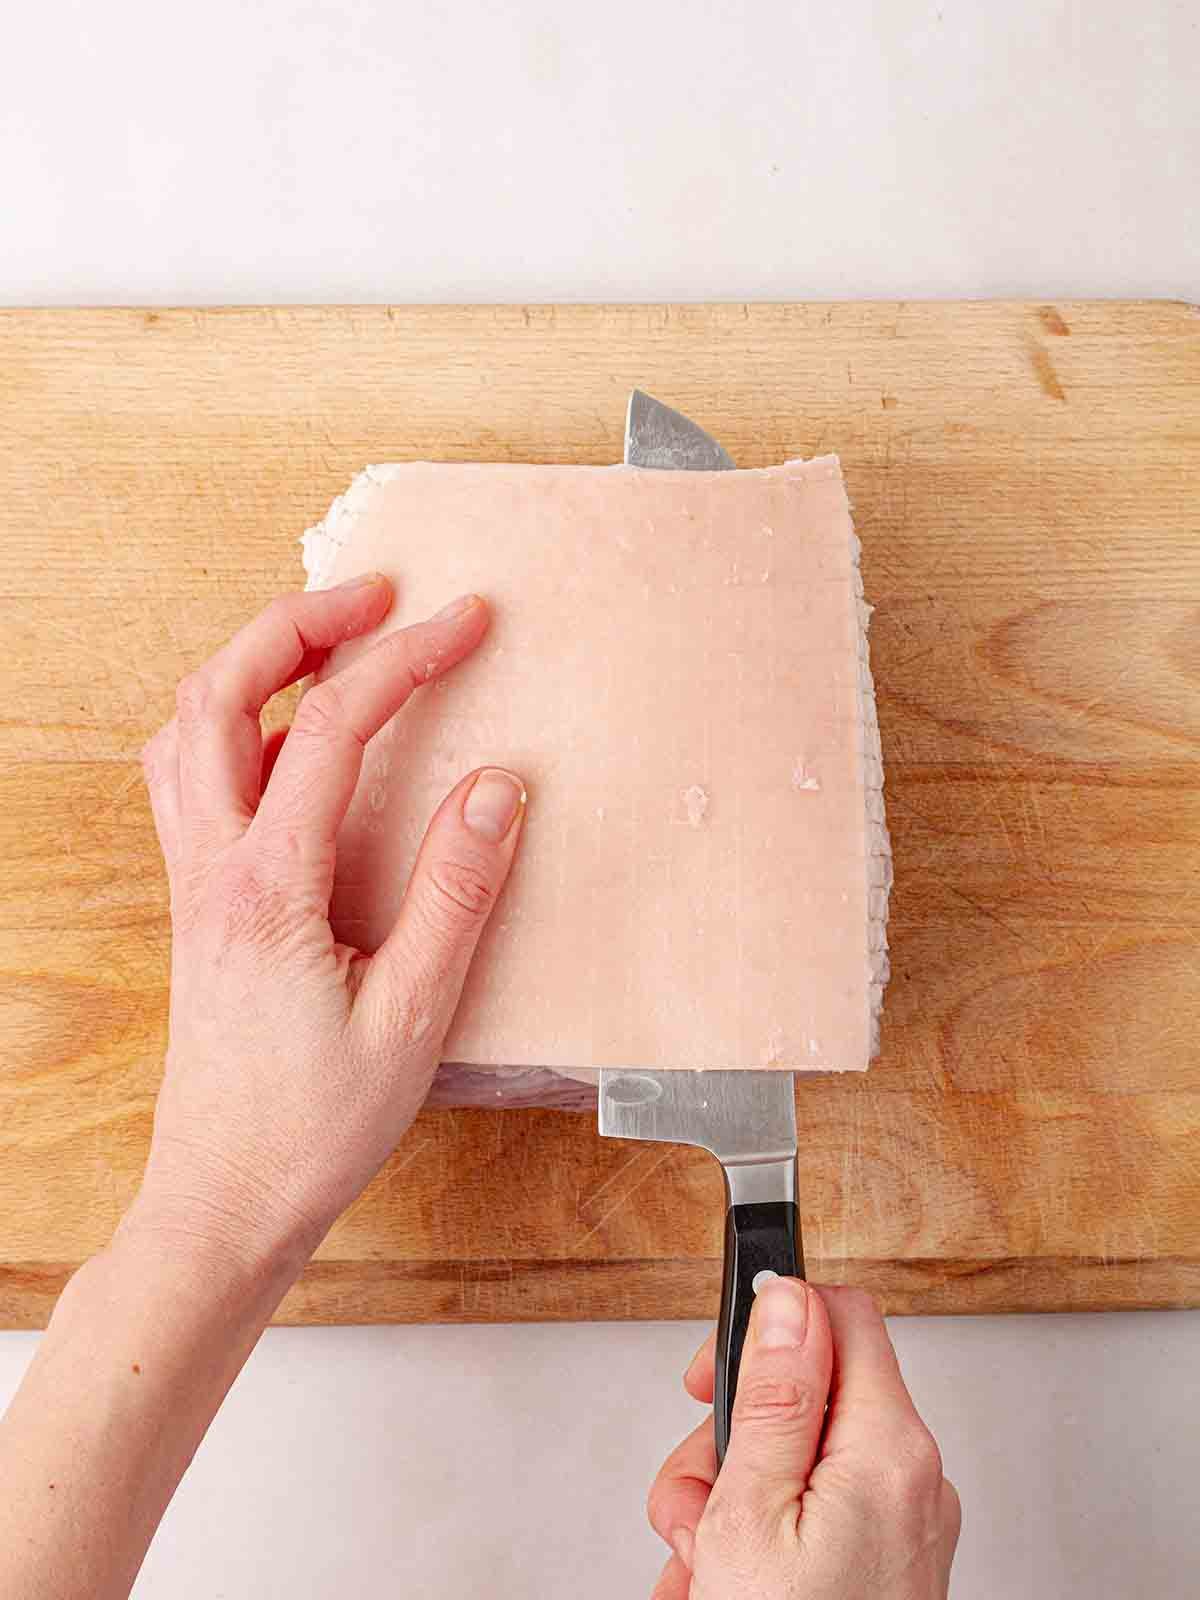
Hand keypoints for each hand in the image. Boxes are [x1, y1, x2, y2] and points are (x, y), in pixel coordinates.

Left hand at [132, 576, 524, 1279]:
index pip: (331, 728)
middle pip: (218, 694)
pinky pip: (192, 781)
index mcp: (269, 886)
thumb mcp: (412, 1016)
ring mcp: (195, 883)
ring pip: (187, 731)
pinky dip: (234, 729)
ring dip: (249, 665)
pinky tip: (290, 746)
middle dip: (295, 621)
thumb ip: (456, 893)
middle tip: (372, 594)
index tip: (465, 623)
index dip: (405, 659)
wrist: (226, 1199)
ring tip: (324, 642)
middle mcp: (214, 867)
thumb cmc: (313, 1124)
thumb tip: (498, 786)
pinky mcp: (200, 905)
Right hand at [647, 1281, 959, 1598]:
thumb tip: (788, 1299)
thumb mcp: (754, 1513)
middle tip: (697, 1501)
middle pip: (806, 1395)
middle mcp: (911, 1479)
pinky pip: (810, 1514)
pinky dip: (758, 1538)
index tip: (717, 1367)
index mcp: (890, 1449)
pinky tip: (724, 1585)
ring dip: (728, 1500)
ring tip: (703, 1566)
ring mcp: (901, 1526)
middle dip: (729, 1440)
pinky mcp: (883, 1563)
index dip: (771, 1321)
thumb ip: (777, 1394)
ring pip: (795, 1460)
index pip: (842, 1317)